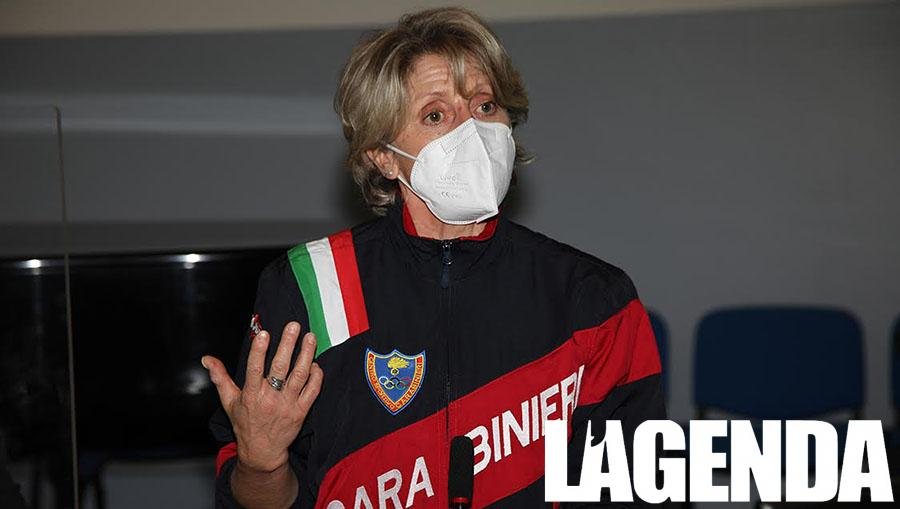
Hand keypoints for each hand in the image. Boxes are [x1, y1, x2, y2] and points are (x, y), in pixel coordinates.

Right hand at [202, 321, 322, 472]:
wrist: (262, 452)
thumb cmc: (245, 424)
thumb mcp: (229, 401)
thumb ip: (220, 377)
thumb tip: (207, 359)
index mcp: (251, 395)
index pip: (254, 369)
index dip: (259, 351)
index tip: (264, 333)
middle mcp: (270, 398)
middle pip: (280, 368)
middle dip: (288, 345)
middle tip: (294, 326)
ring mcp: (288, 405)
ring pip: (300, 376)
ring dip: (306, 355)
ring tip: (310, 337)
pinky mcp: (301, 411)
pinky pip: (312, 390)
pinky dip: (316, 376)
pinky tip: (315, 363)